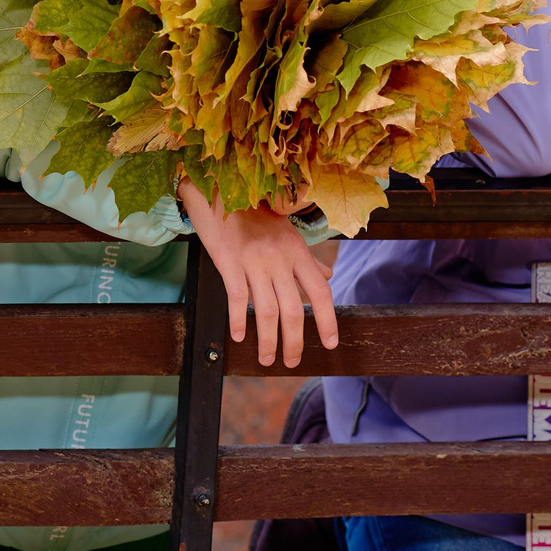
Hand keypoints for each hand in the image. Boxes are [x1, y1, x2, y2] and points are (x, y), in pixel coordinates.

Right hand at [176, 180, 338, 367]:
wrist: (220, 189)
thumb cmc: (254, 214)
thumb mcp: (286, 234)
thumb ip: (307, 260)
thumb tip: (329, 276)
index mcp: (296, 250)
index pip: (320, 291)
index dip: (328, 320)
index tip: (331, 344)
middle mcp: (279, 257)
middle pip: (294, 309)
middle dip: (295, 342)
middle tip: (292, 362)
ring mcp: (254, 260)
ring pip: (267, 311)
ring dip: (268, 341)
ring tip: (267, 359)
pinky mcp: (228, 261)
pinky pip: (237, 299)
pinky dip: (239, 321)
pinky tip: (238, 336)